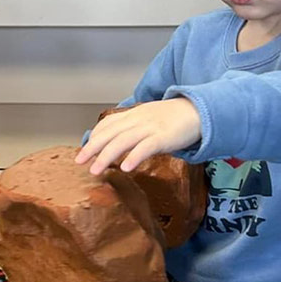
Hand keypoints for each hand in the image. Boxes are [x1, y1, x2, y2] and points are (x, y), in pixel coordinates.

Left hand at [75, 98, 201, 174]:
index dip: (94, 137)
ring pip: (123, 141)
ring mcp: (151, 127)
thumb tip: (119, 144)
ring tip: (95, 170)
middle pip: (110, 133)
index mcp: (135, 114)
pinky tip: (124, 168)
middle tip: (79, 162)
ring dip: (106, 156)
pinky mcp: (164, 136)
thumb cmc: (176, 119)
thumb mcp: (150, 119)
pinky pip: (146, 147)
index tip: (83, 151)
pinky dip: (134, 157)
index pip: (108, 124)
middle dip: (93, 148)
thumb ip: (135, 128)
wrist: (201, 111)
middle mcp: (139, 119)